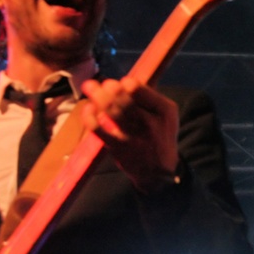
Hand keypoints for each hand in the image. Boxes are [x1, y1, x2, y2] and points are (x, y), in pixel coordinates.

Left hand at [80, 77, 179, 192]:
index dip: (124, 83)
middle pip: (122, 98)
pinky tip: (88, 109)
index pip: (138, 89)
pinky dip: (89, 116)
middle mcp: (150, 123)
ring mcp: (134, 137)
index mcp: (164, 110)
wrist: (159, 172)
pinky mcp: (119, 149)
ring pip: (110, 111)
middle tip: (98, 84)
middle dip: (107, 87)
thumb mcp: (165, 115)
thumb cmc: (159, 136)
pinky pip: (98, 129)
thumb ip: (148, 98)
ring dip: (96, 96)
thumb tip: (121, 81)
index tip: (119, 83)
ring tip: (89, 87)